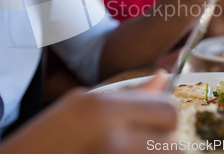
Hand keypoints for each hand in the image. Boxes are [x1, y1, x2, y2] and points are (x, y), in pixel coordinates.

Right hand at [0, 75, 180, 153]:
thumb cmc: (50, 133)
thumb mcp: (84, 102)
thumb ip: (128, 93)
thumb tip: (162, 77)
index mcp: (104, 110)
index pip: (167, 110)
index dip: (165, 114)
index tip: (154, 118)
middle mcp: (114, 141)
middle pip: (174, 144)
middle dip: (165, 139)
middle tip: (145, 137)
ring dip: (156, 152)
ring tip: (132, 146)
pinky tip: (121, 153)